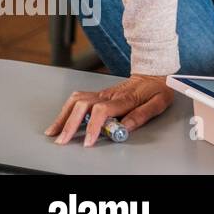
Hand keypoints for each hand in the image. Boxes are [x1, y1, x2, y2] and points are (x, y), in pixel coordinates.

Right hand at [45, 74, 173, 146]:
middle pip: (83, 105)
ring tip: (54, 132)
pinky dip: (66, 110)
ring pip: (77, 101)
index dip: (93, 126)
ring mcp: (102, 93)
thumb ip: (142, 115)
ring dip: (64, 116)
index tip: (89, 141)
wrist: (155, 72)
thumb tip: (124, 127)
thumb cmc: (157, 89)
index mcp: (125, 99)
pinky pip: (78, 100)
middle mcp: (110, 95)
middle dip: (70, 124)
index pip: (102, 110)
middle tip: (63, 140)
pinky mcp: (99, 94)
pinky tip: (61, 121)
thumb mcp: (159, 102)